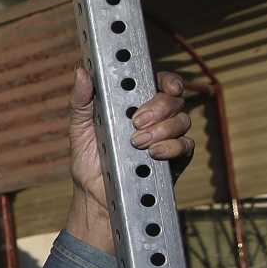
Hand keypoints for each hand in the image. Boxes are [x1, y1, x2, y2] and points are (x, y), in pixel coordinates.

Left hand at [64, 66, 193, 252]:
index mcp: (134, 105)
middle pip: (174, 100)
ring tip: (137, 143)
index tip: (165, 85)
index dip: (168, 80)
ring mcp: (167, 138)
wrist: (95, 196)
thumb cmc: (88, 160)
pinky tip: (154, 154)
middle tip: (136, 122)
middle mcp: (155, 118)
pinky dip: (172, 147)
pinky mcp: (176, 159)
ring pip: (182, 121)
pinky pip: (186, 146)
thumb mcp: (80, 128)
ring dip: (163, 129)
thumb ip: (82, 100)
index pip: (159, 83)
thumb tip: (81, 71)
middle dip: (159, 107)